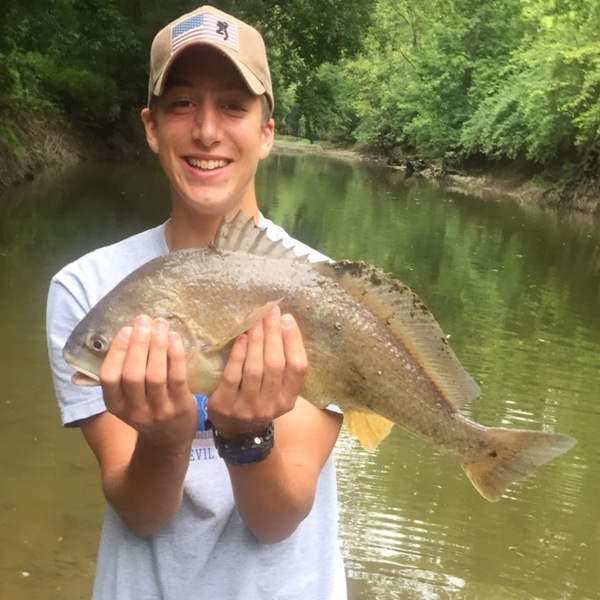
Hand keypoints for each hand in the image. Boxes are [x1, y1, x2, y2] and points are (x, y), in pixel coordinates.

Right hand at [99, 315, 197, 452]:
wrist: (168, 440)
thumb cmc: (145, 408)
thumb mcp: (125, 399)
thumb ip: (119, 374)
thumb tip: (109, 337)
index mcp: (115, 405)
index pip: (110, 378)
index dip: (117, 352)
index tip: (126, 330)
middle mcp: (135, 410)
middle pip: (133, 375)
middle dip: (139, 344)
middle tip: (144, 320)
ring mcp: (159, 410)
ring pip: (156, 375)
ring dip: (158, 346)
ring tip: (160, 325)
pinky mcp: (181, 407)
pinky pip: (177, 378)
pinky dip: (176, 356)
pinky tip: (175, 338)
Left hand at [207, 306, 307, 439]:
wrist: (235, 431)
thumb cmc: (258, 399)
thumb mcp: (277, 390)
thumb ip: (282, 364)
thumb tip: (282, 322)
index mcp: (289, 399)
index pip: (298, 368)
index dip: (294, 341)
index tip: (287, 318)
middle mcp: (272, 405)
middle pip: (276, 365)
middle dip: (273, 334)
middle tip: (270, 312)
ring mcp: (248, 407)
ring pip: (255, 369)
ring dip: (257, 341)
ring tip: (256, 321)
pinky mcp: (225, 405)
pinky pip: (233, 376)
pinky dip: (238, 355)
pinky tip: (241, 338)